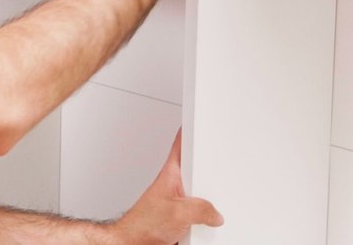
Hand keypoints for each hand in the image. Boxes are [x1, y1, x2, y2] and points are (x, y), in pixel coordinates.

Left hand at [109, 130, 221, 244]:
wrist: (133, 243)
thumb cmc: (143, 224)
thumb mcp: (179, 212)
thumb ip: (201, 209)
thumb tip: (215, 213)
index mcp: (171, 173)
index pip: (182, 145)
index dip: (192, 131)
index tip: (202, 119)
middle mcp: (175, 185)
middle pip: (199, 172)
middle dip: (211, 175)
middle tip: (219, 179)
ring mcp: (179, 202)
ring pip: (202, 195)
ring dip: (208, 203)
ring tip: (211, 212)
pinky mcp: (182, 218)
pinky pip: (201, 214)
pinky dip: (206, 218)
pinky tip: (208, 222)